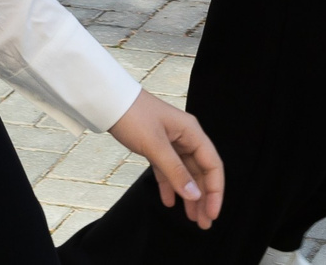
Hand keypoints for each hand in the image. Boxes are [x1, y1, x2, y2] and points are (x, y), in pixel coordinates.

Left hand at [107, 90, 224, 228]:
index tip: (212, 213)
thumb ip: (175, 172)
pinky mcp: (157, 146)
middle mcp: (186, 137)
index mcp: (192, 133)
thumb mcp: (155, 146)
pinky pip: (168, 170)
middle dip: (204, 198)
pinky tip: (169, 202)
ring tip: (192, 218)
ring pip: (186, 173)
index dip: (216, 190)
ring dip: (189, 195)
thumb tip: (194, 195)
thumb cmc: (134, 116)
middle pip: (201, 172)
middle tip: (204, 223)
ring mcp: (172, 142)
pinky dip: (169, 186)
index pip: (212, 165)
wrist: (109, 101)